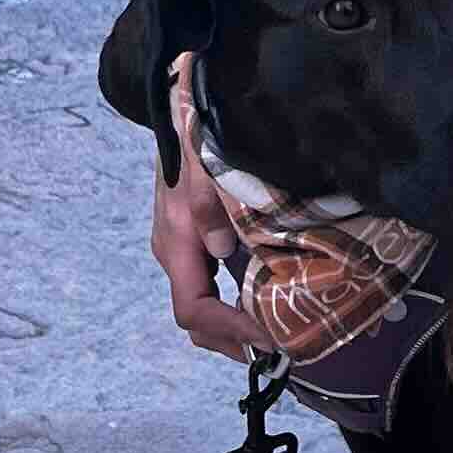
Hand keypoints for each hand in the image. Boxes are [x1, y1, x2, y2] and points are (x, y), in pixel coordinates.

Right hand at [150, 108, 269, 357]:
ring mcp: (182, 245)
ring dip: (234, 325)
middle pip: (196, 317)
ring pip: (202, 303)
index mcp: (176, 241)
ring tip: (274, 336)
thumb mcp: (203, 163)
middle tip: (278, 351)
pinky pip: (209, 283)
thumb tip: (222, 247)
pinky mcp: (193, 236)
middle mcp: (174, 250)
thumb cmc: (197, 131)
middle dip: (233, 340)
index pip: (193, 308)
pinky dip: (234, 302)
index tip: (268, 338)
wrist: (181, 102)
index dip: (229, 330)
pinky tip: (264, 302)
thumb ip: (209, 204)